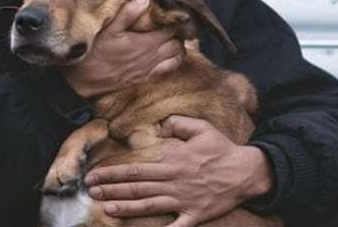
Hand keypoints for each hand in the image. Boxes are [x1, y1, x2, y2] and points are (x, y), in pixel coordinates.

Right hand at [61, 0, 183, 97]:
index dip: (174, 21)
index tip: (172, 15)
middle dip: (179, 34)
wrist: (88, 78)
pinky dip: (173, 62)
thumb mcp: (109, 28)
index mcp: (145, 42)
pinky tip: (167, 55)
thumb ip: (128, 13)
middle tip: (173, 26)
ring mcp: (150, 69)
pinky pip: (169, 70)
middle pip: (178, 44)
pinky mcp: (146, 78)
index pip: (171, 29)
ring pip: (178, 58)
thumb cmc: (97, 51)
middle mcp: (152, 57)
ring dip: (178, 48)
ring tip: (172, 39)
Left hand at [84, 115, 273, 226]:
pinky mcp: (195, 215)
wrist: (246, 172)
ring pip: (148, 205)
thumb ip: (176, 123)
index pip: (135, 168)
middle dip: (110, 189)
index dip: (112, 172)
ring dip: (125, 207)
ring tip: (106, 208)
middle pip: (136, 187)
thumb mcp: (200, 128)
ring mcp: (183, 200)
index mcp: (172, 160)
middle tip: (90, 191)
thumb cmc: (222, 149)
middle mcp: (174, 181)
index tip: (94, 175)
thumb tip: (158, 127)